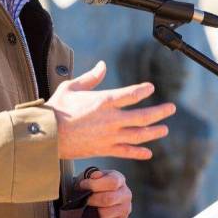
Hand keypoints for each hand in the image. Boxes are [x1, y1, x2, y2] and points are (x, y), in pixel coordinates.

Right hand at [46, 61, 175, 159]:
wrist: (47, 136)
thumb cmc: (57, 109)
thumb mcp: (72, 87)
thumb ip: (90, 77)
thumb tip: (103, 65)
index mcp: (103, 101)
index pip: (131, 94)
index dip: (143, 90)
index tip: (151, 88)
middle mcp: (111, 119)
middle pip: (142, 116)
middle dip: (159, 112)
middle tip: (171, 109)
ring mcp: (109, 136)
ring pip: (138, 135)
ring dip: (154, 132)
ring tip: (164, 130)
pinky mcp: (104, 149)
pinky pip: (126, 152)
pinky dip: (138, 152)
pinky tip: (148, 153)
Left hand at [78, 169, 130, 217]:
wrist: (100, 198)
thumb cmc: (95, 186)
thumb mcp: (92, 176)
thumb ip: (92, 175)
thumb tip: (94, 177)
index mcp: (119, 179)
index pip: (112, 182)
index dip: (95, 184)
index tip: (83, 185)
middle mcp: (126, 194)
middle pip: (109, 199)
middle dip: (92, 200)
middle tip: (85, 200)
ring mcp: (125, 209)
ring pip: (106, 214)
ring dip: (94, 213)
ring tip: (88, 209)